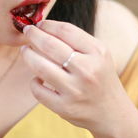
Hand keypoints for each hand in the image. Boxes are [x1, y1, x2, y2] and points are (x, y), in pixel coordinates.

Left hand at [21, 20, 137, 137]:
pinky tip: (37, 77)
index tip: (39, 24)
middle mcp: (87, 70)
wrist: (112, 113)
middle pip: (50, 45)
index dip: (48, 25)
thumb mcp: (99, 55)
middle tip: (27, 31)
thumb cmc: (100, 77)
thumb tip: (43, 28)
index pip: (66, 31)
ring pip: (40, 67)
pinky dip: (34, 81)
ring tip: (25, 50)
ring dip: (28, 55)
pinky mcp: (64, 107)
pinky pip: (38, 89)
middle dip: (33, 35)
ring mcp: (75, 90)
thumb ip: (76, 40)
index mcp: (97, 53)